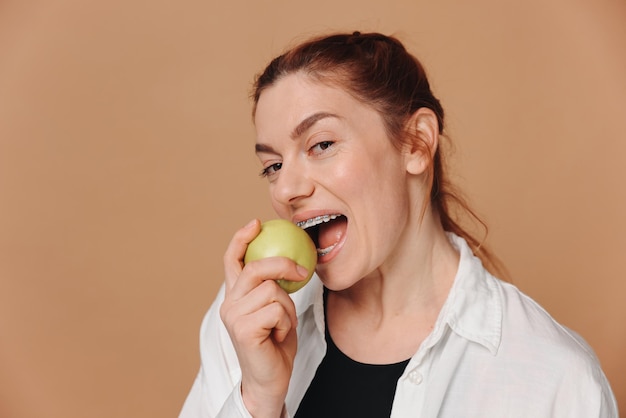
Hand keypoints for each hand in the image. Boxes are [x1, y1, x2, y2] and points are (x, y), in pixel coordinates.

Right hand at [219, 219, 307, 416]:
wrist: (270, 378)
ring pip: (272, 291)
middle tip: (302, 272)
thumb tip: (290, 259)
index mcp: (235, 295)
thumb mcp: (275, 308)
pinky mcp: (242, 329)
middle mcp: (229, 303)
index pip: (233, 260)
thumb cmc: (275, 343)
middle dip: (283, 266)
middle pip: (256, 268)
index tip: (256, 223)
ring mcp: (233, 316)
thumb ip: (273, 286)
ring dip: (287, 308)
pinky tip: (277, 336)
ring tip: (281, 325)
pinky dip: (285, 322)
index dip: (241, 239)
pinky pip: (276, 310)